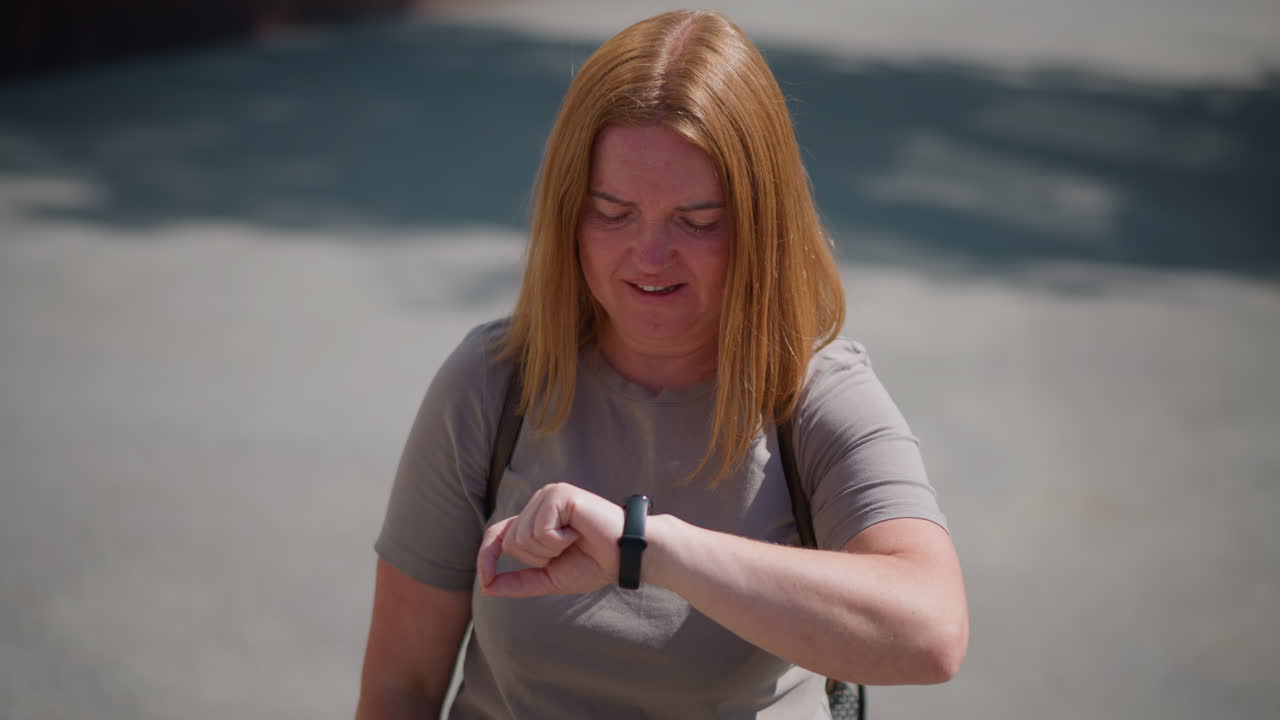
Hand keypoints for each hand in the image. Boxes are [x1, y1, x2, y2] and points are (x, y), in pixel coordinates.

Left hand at [477, 483, 624, 596]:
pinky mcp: (559, 493)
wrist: (625, 556)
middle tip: (567, 550)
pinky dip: (559, 541)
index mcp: (534, 519)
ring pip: (523, 537)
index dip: (487, 557)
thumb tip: (486, 587)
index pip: (496, 535)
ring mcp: (548, 495)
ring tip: (575, 540)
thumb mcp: (549, 578)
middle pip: (511, 542)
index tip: (486, 581)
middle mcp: (538, 502)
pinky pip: (540, 530)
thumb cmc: (593, 564)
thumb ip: (518, 582)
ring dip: (550, 550)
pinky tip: (578, 532)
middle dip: (538, 558)